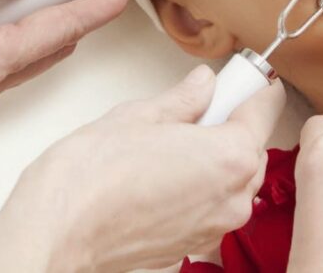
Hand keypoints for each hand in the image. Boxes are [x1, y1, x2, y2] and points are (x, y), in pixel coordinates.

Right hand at [0, 66, 285, 272]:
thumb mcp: (141, 115)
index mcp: (230, 156)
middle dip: (230, 124)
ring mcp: (215, 226)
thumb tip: (204, 84)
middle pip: (252, 147)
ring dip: (215, 158)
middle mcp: (233, 196)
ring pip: (235, 179)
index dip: (251, 87)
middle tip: (195, 107)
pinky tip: (162, 175)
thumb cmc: (90, 178)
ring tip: (170, 144)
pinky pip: (213, 205)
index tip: (239, 77)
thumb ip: (184, 98)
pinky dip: (199, 187)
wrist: (57, 233)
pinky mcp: (194, 244)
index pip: (266, 108)